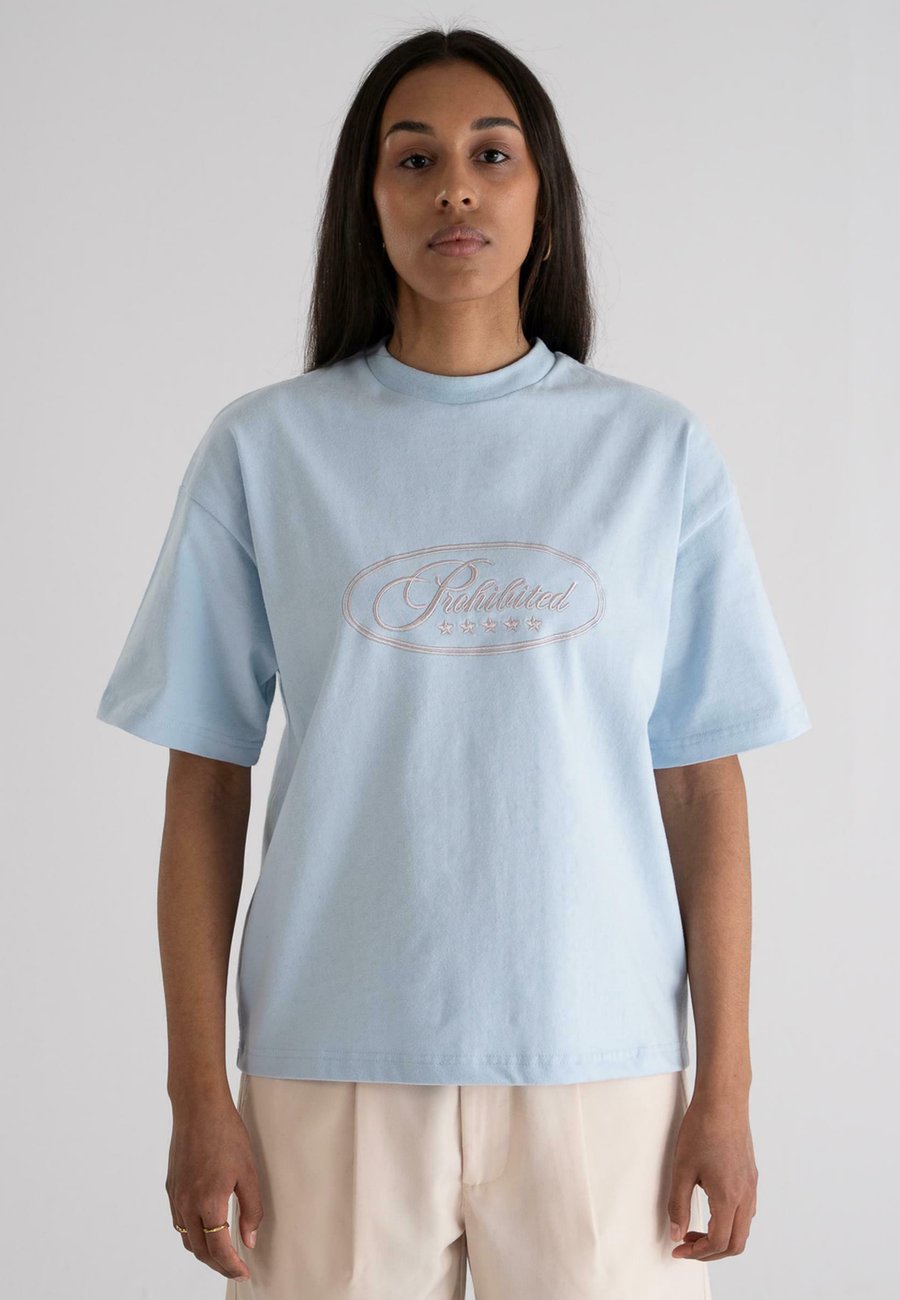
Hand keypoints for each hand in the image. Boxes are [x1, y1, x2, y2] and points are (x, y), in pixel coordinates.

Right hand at [165, 1089, 262, 1281]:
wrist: (198, 1107)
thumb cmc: (226, 1134)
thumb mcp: (248, 1171)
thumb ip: (251, 1209)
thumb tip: (249, 1240)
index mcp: (208, 1202)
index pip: (218, 1249)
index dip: (231, 1266)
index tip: (243, 1271)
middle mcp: (187, 1204)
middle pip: (200, 1250)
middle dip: (218, 1264)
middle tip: (235, 1266)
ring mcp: (176, 1196)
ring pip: (186, 1238)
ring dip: (203, 1250)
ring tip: (222, 1251)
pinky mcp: (171, 1187)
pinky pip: (179, 1221)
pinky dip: (192, 1232)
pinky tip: (205, 1226)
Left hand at [666, 1091, 757, 1260]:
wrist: (723, 1100)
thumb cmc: (701, 1129)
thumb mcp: (682, 1168)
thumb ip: (678, 1204)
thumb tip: (676, 1233)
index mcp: (728, 1197)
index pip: (718, 1242)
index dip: (697, 1252)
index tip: (678, 1249)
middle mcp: (746, 1196)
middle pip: (736, 1244)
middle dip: (711, 1252)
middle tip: (687, 1246)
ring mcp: (751, 1186)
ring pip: (744, 1229)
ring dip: (722, 1238)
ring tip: (696, 1230)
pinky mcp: (751, 1176)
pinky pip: (747, 1212)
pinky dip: (730, 1222)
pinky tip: (711, 1210)